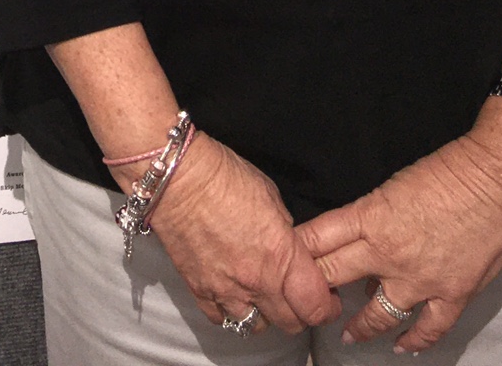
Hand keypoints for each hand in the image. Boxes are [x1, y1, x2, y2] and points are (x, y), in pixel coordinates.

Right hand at [146, 131, 341, 334]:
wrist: (175, 176)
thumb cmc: (223, 175)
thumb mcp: (271, 196)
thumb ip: (284, 231)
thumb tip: (288, 247)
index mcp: (280, 255)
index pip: (315, 305)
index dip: (325, 307)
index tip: (325, 299)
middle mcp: (256, 280)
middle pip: (290, 323)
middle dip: (300, 313)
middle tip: (297, 297)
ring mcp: (225, 289)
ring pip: (256, 326)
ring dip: (264, 313)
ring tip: (262, 295)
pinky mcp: (198, 289)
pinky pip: (221, 318)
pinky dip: (229, 311)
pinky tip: (231, 293)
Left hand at [295, 106, 501, 353]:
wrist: (496, 180)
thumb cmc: (446, 170)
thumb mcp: (393, 186)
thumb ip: (372, 219)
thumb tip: (357, 243)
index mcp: (369, 217)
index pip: (319, 239)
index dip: (298, 252)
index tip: (280, 261)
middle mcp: (387, 253)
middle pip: (336, 275)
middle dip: (315, 289)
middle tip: (301, 302)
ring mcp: (420, 279)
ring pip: (377, 313)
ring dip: (359, 326)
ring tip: (347, 335)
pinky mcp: (452, 293)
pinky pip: (428, 327)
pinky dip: (414, 341)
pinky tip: (402, 347)